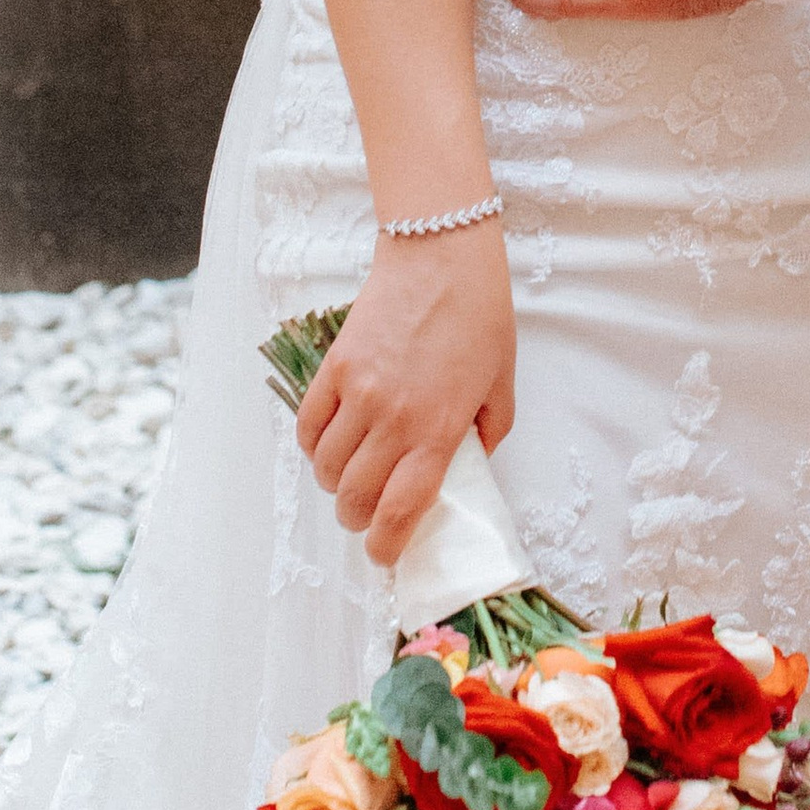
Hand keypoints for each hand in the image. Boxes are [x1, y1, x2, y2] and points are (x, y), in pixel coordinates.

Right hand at [293, 225, 517, 566]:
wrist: (441, 254)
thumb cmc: (480, 315)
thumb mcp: (501, 382)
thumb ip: (487, 432)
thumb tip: (466, 464)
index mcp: (439, 429)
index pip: (400, 510)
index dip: (386, 545)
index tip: (384, 554)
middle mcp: (394, 418)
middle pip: (354, 498)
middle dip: (357, 519)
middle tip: (367, 515)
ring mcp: (359, 392)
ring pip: (325, 468)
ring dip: (333, 485)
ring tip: (348, 477)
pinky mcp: (334, 367)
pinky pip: (307, 425)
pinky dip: (312, 446)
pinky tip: (328, 444)